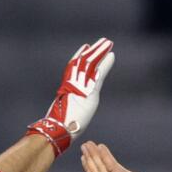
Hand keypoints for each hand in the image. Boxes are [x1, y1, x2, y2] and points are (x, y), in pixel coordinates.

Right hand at [28, 38, 115, 156]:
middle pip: (83, 62)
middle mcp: (72, 83)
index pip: (74, 68)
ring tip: (108, 42)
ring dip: (100, 52)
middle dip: (93, 51)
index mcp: (67, 88)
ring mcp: (80, 86)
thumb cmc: (61, 128)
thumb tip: (71, 116)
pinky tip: (111, 55)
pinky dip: (105, 65)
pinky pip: (98, 75)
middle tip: (103, 40)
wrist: (59, 131)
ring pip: (90, 64)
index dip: (80, 57)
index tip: (86, 47)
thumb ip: (70, 107)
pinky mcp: (89, 92)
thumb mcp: (67, 114)